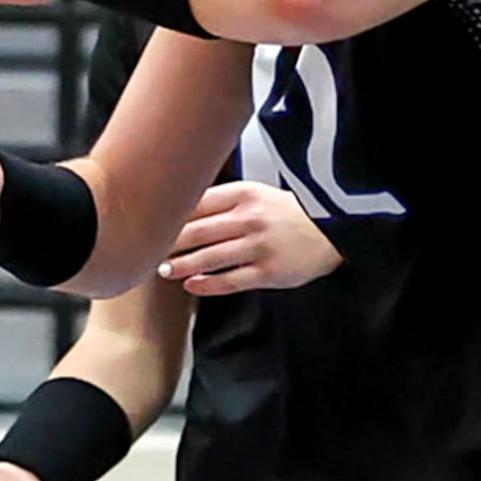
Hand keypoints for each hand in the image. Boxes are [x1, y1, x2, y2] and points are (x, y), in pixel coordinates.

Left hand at [156, 181, 340, 296]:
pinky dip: (208, 284)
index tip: (150, 223)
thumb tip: (179, 210)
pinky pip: (230, 280)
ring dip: (182, 265)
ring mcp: (259, 246)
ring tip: (163, 270)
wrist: (332, 230)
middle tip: (148, 251)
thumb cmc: (288, 213)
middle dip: (169, 243)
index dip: (170, 215)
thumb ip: (222, 201)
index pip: (197, 203)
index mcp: (244, 194)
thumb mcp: (257, 195)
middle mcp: (249, 219)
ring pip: (210, 257)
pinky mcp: (268, 272)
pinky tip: (191, 285)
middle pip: (198, 231)